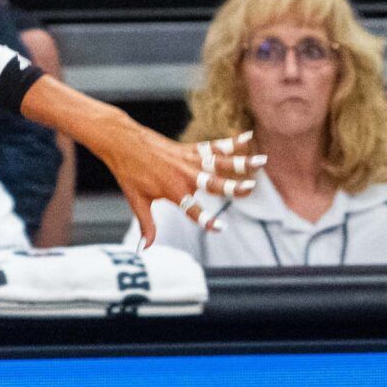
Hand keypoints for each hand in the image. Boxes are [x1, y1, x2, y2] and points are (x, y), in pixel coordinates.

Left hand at [99, 125, 265, 246]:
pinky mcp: (190, 149)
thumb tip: (143, 250)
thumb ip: (147, 226)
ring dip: (241, 162)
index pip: (193, 211)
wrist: (123, 142)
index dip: (206, 220)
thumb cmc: (129, 173)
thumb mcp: (137, 201)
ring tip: (263, 161)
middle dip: (232, 187)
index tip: (220, 228)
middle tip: (250, 189)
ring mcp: (189, 160)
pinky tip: (249, 137)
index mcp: (172, 191)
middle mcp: (184, 175)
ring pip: (220, 162)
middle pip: (213, 183)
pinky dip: (231, 142)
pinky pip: (214, 146)